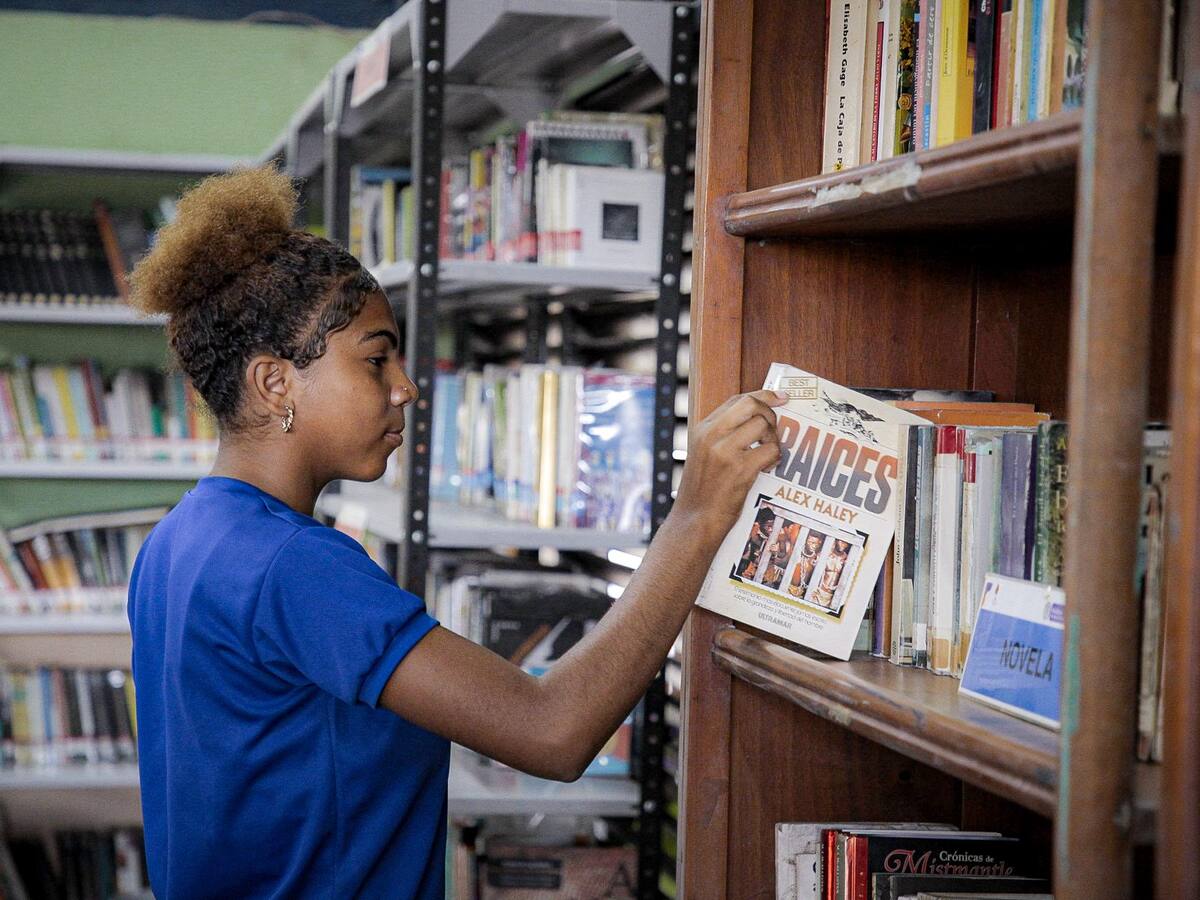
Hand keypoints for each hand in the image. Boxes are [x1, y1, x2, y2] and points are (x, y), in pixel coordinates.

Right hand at [672, 389, 787, 541]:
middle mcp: (712, 435)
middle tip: (774, 430)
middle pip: (751, 405)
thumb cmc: (702, 491)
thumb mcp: (703, 455)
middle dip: (770, 413)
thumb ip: (723, 435)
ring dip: (773, 439)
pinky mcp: (740, 469)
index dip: (762, 395)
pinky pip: (770, 451)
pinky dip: (775, 458)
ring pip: (763, 425)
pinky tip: (766, 468)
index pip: (737, 400)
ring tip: (766, 454)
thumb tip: (756, 419)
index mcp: (703, 429)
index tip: (780, 396)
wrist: (693, 521)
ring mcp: (725, 452)